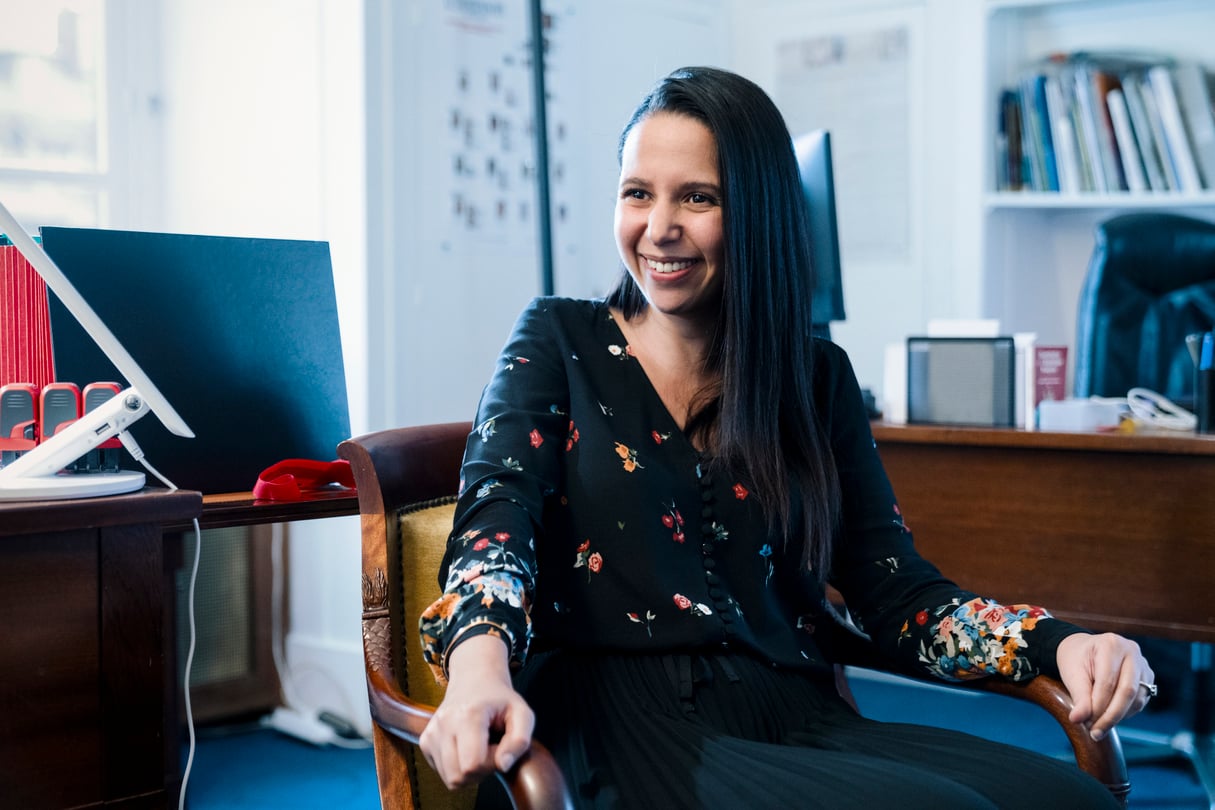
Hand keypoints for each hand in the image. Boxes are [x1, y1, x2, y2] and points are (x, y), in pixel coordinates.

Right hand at [419, 634, 535, 789]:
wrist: (474, 680)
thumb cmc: (500, 699)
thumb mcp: (523, 713)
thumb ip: (520, 740)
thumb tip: (503, 765)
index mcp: (468, 715)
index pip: (473, 765)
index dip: (492, 764)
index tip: (500, 746)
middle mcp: (444, 723)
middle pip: (459, 776)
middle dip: (480, 771)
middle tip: (491, 749)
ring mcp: (431, 733)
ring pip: (450, 779)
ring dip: (469, 771)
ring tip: (479, 748)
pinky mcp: (425, 741)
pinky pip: (443, 772)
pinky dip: (457, 767)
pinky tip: (466, 748)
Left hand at [1056, 632, 1154, 741]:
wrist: (1084, 650)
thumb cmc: (1076, 660)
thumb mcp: (1072, 674)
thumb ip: (1078, 697)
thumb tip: (1077, 720)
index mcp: (1110, 644)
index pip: (1107, 682)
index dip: (1097, 706)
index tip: (1085, 724)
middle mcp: (1132, 651)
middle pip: (1127, 691)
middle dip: (1111, 716)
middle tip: (1095, 733)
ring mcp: (1143, 664)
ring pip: (1137, 699)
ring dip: (1118, 717)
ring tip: (1098, 726)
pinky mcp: (1148, 678)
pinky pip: (1141, 701)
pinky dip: (1125, 713)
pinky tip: (1109, 716)